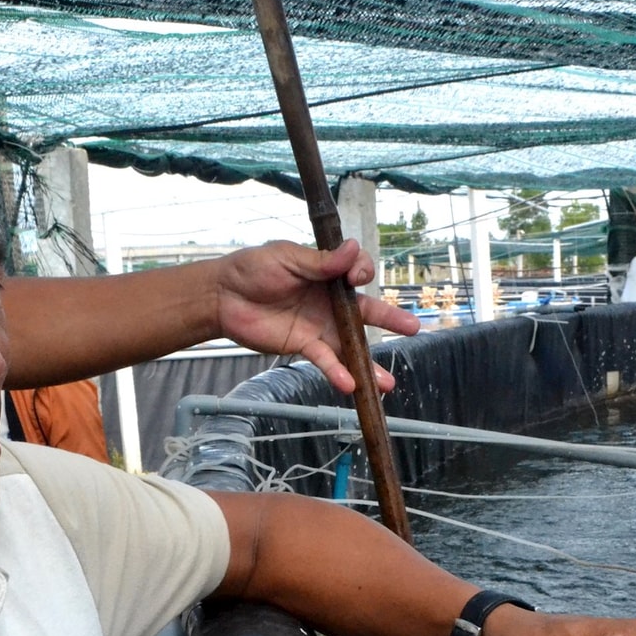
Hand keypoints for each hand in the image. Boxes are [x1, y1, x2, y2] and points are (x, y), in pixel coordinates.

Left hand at [214, 240, 419, 393]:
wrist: (223, 296)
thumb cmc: (253, 269)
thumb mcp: (287, 258)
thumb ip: (321, 261)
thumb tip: (354, 249)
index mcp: (326, 274)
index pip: (357, 273)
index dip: (362, 272)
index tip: (356, 276)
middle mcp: (329, 302)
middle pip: (366, 312)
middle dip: (390, 319)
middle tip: (412, 328)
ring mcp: (320, 326)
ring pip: (351, 346)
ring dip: (370, 365)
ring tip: (388, 383)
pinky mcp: (304, 345)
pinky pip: (326, 361)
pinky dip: (337, 373)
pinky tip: (350, 385)